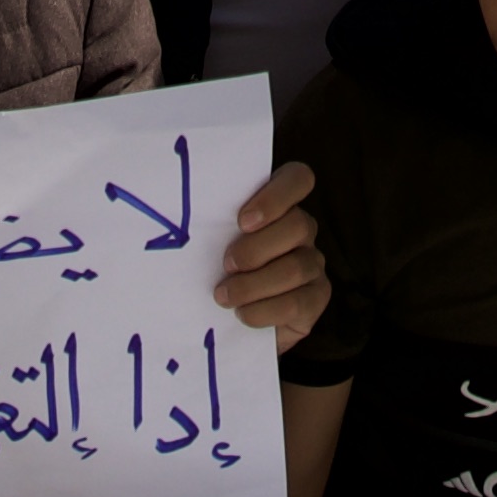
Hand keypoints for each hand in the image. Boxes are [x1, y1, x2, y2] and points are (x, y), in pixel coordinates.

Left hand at [211, 163, 324, 346]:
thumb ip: (212, 223)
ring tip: (224, 295)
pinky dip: (264, 310)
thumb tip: (179, 221)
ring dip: (253, 285)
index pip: (298, 178)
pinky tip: (243, 313)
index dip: (275, 196)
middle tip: (226, 264)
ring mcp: (313, 262)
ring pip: (296, 267)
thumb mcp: (213, 241)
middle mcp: (303, 229)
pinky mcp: (316, 297)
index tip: (242, 220)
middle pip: (298, 225)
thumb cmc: (218, 268)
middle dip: (256, 249)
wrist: (229, 317)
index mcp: (280, 204)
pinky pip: (298, 302)